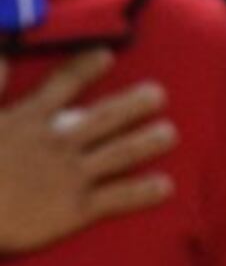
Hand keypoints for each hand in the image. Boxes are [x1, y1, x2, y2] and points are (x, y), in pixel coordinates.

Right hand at [0, 48, 177, 255]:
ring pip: (121, 153)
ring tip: (170, 133)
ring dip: (149, 141)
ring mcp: (70, 175)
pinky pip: (118, 197)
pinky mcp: (75, 209)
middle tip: (159, 94)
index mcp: (28, 119)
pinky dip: (143, 191)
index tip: (106, 55)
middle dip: (135, 103)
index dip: (86, 67)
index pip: (63, 84)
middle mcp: (57, 142)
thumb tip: (1, 55)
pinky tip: (166, 186)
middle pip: (107, 116)